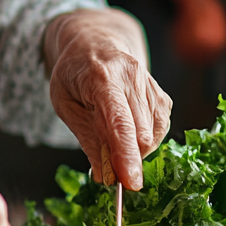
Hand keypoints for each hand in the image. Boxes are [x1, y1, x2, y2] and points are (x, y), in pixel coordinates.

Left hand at [45, 8, 171, 189]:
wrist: (95, 43)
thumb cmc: (74, 74)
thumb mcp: (64, 103)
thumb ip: (86, 138)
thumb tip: (105, 175)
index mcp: (101, 76)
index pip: (119, 121)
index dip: (126, 154)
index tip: (130, 183)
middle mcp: (131, 76)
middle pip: (140, 133)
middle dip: (126, 159)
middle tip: (106, 166)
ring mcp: (150, 85)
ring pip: (152, 135)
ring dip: (133, 149)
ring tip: (108, 133)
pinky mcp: (162, 95)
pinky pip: (159, 130)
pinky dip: (143, 140)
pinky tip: (125, 128)